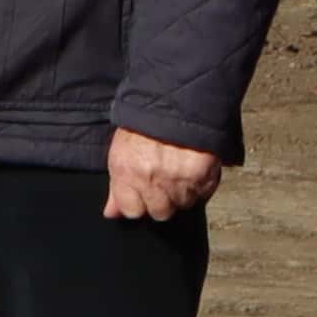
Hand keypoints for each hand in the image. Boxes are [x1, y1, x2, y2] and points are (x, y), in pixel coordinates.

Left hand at [95, 129, 221, 221]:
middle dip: (161, 201)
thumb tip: (111, 214)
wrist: (175, 103)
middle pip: (161, 212)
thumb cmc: (143, 126)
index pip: (132, 211)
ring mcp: (180, 179)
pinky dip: (200, 185)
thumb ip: (117, 188)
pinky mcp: (205, 175)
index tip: (142, 195)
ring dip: (182, 193)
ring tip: (178, 172)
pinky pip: (203, 193)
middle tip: (162, 182)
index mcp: (128, 173)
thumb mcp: (120, 152)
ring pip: (183, 204)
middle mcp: (153, 180)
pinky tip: (193, 168)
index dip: (138, 204)